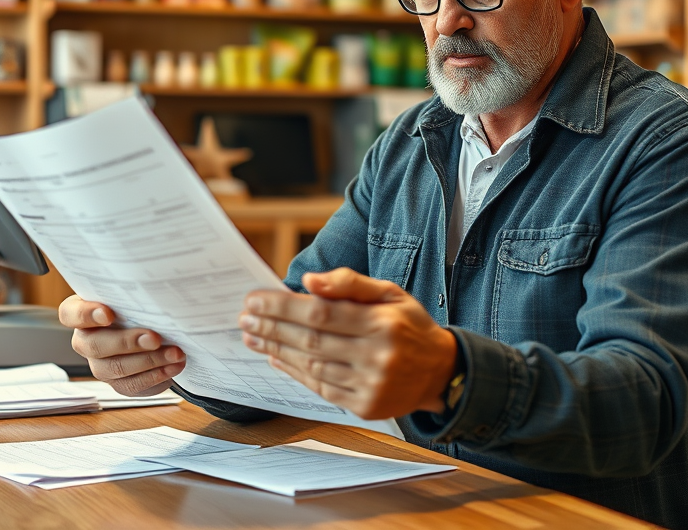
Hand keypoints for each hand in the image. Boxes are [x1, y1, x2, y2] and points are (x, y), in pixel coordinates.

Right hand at [58, 295, 185, 396]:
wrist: (156, 332)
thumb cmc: (140, 307)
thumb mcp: (136, 295)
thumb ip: (136, 292)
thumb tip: (158, 288)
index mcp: (83, 313)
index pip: (70, 313)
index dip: (86, 315)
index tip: (108, 313)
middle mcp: (86, 340)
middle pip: (94, 345)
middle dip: (127, 342)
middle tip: (155, 338)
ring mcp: (100, 364)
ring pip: (115, 367)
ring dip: (149, 360)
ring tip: (175, 352)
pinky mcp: (118, 382)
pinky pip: (132, 384)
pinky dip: (156, 374)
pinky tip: (174, 365)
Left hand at [238, 268, 456, 419]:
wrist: (441, 372)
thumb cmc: (409, 326)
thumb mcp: (389, 293)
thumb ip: (350, 283)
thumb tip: (309, 281)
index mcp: (382, 322)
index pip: (320, 313)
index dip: (282, 307)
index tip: (254, 301)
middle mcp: (377, 356)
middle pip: (311, 340)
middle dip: (272, 328)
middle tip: (245, 319)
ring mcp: (371, 385)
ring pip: (312, 366)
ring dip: (277, 351)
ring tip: (254, 338)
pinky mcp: (366, 406)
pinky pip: (321, 388)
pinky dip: (295, 372)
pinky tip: (277, 359)